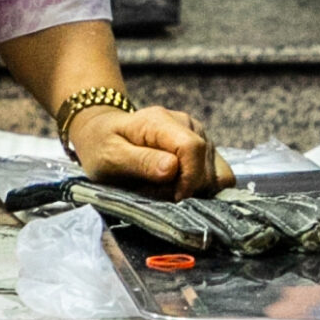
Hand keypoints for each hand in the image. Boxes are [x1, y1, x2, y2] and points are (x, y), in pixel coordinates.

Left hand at [67, 104, 233, 198]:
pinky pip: (217, 175)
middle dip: (187, 189)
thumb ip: (141, 162)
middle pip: (206, 164)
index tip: (171, 198)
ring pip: (216, 172)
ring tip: (165, 190)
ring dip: (194, 190)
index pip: (192, 149)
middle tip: (157, 194)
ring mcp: (199, 134)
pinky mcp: (205, 148)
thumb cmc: (101, 145)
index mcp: (161, 121)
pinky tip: (178, 189)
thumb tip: (172, 168)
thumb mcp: (110, 156)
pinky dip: (201, 188)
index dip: (187, 179)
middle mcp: (187, 124)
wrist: (102, 132)